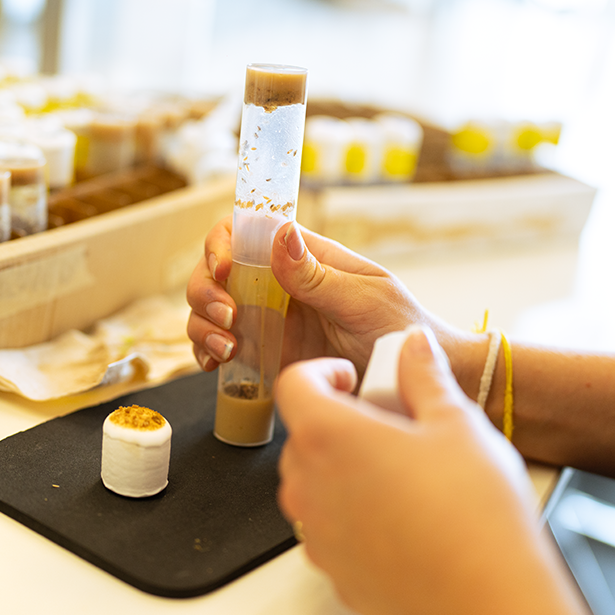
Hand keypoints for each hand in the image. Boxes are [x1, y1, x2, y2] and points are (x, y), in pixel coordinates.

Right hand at [186, 217, 441, 375]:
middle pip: (216, 272)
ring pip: (210, 309)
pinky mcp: (264, 355)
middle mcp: (277, 285)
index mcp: (302, 259)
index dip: (222, 243)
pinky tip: (216, 364)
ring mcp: (268, 320)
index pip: (246, 232)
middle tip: (228, 317)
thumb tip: (280, 234)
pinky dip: (206, 353)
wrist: (411, 383)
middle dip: (206, 290)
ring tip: (226, 348)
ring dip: (203, 324)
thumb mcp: (363, 299)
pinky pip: (220, 347)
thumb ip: (318, 275)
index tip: (226, 269)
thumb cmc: (399, 329)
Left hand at [275, 327, 538, 614]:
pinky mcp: (337, 576)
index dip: (321, 373)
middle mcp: (309, 488)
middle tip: (386, 422)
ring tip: (399, 471)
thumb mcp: (457, 422)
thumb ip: (424, 376)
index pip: (293, 385)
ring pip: (313, 488)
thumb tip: (413, 347)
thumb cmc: (474, 512)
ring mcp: (318, 538)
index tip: (350, 376)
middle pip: (301, 438)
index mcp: (329, 437)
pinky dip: (354, 519)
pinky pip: (332, 533)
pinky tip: (404, 519)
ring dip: (342, 472)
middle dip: (336, 422)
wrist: (491, 601)